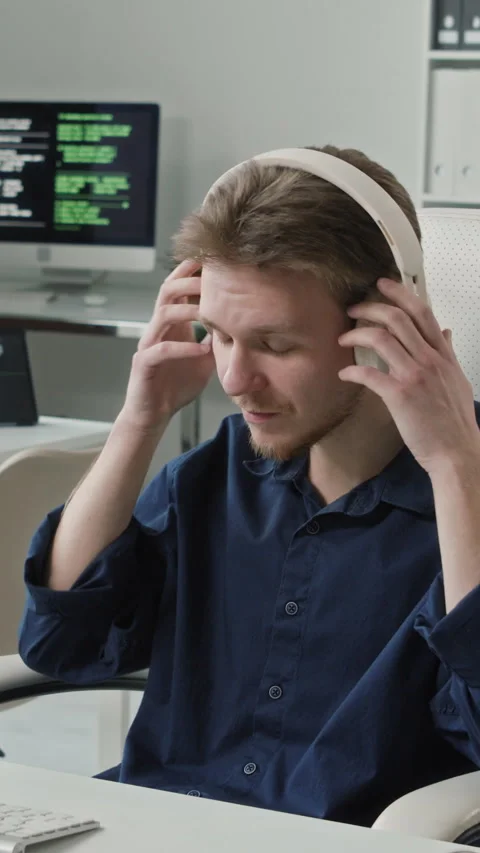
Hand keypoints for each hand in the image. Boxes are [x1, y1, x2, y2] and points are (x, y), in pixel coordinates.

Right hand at [119, 260, 214, 431]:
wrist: (154, 415)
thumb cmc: (177, 386)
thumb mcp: (205, 358)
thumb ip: (217, 340)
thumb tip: (243, 325)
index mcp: (171, 324)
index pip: (178, 288)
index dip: (192, 273)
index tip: (216, 264)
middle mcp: (157, 329)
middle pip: (167, 291)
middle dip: (190, 282)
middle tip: (214, 280)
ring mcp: (148, 345)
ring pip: (163, 315)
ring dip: (187, 311)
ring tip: (209, 313)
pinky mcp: (144, 364)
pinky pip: (161, 349)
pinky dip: (183, 347)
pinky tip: (202, 350)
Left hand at [337, 278, 478, 476]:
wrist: (457, 451)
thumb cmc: (455, 421)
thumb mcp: (457, 379)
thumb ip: (448, 353)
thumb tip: (445, 333)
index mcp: (443, 354)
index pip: (422, 312)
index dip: (400, 293)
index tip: (381, 284)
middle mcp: (429, 359)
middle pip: (397, 318)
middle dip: (370, 307)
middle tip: (353, 309)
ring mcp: (415, 375)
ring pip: (381, 338)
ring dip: (356, 334)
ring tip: (343, 339)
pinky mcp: (400, 395)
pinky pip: (369, 374)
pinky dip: (352, 371)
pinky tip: (344, 374)